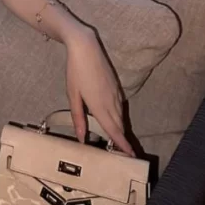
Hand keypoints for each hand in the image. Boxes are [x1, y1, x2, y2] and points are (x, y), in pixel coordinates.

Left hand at [64, 26, 134, 155]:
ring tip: (121, 142)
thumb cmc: (75, 71)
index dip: (122, 144)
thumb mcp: (73, 95)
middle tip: (127, 154)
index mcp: (100, 107)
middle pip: (120, 126)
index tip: (130, 155)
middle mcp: (111, 102)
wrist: (86, 48)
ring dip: (122, 129)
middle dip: (124, 141)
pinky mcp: (116, 86)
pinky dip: (120, 117)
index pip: (114, 131)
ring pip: (121, 116)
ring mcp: (116, 93)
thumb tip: (82, 138)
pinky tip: (117, 120)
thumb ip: (78, 117)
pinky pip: (120, 107)